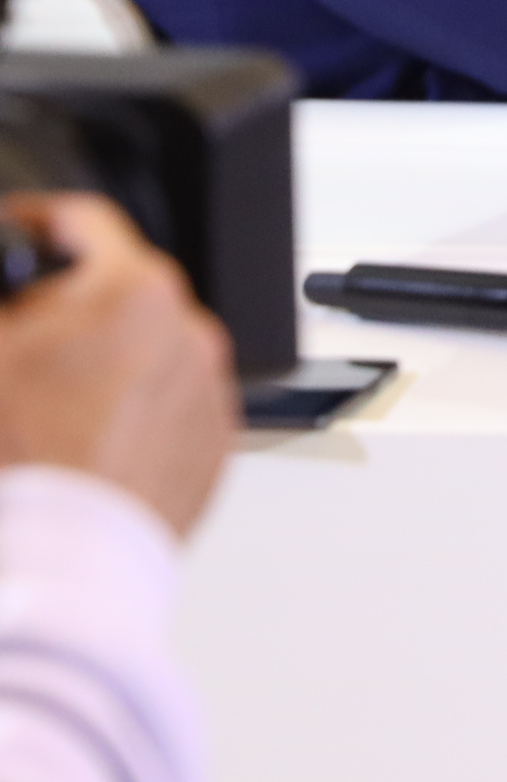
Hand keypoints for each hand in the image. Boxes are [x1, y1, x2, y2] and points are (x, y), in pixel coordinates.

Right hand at [0, 192, 234, 538]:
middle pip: (115, 293)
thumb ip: (8, 302)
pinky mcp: (211, 443)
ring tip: (48, 408)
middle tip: (20, 341)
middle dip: (65, 309)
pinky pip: (166, 404)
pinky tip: (82, 440)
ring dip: (100, 362)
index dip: (38, 224)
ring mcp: (208, 390)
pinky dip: (128, 409)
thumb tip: (15, 291)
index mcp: (135, 292)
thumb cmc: (25, 462)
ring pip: (143, 351)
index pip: (85, 223)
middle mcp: (190, 333)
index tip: (21, 233)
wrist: (62, 558)